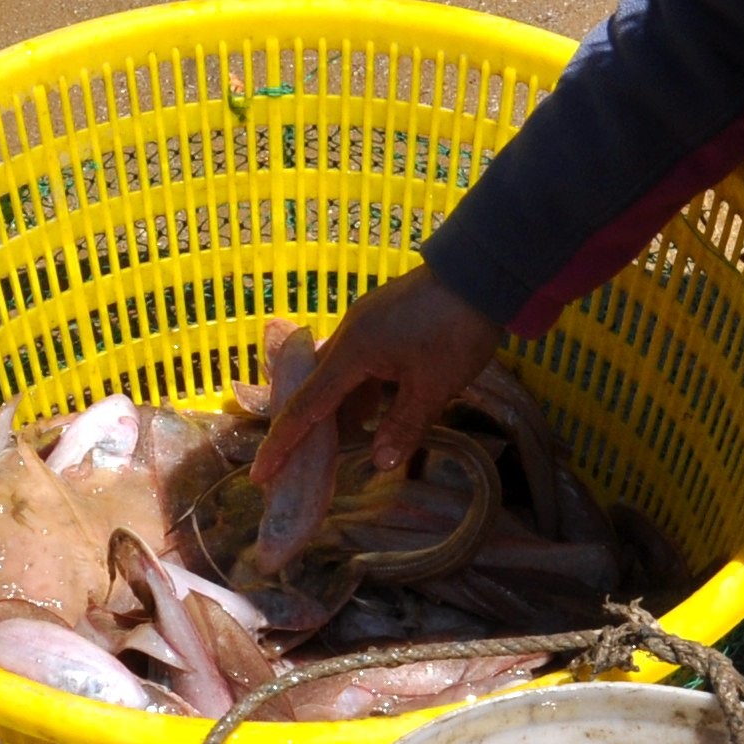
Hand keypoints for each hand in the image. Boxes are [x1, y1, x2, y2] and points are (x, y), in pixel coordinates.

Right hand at [253, 264, 504, 485]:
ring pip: (338, 377)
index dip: (283, 443)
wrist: (482, 270)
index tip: (261, 473)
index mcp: (352, 352)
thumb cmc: (456, 329)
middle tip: (298, 467)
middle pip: (314, 390)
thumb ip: (405, 425)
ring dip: (335, 412)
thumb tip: (380, 463)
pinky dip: (356, 393)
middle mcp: (348, 336)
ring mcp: (364, 326)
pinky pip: (356, 364)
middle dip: (304, 430)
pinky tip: (368, 414)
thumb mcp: (435, 386)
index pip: (307, 406)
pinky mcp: (381, 322)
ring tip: (335, 449)